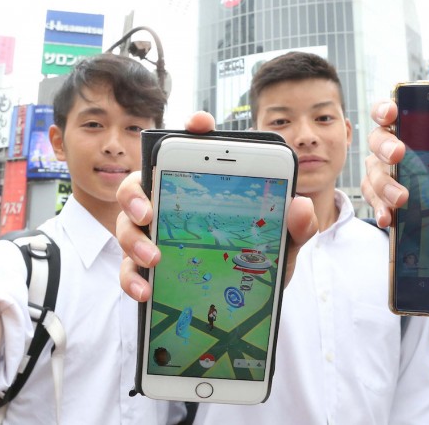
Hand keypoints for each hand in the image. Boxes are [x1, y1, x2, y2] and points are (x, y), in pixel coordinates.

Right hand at [116, 112, 318, 301]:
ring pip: (127, 226)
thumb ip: (295, 228)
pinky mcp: (144, 268)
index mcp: (201, 187)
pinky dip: (133, 278)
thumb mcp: (281, 247)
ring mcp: (152, 234)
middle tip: (150, 213)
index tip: (201, 124)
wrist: (246, 304)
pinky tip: (147, 290)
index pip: (193, 148)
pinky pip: (129, 269)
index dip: (194, 129)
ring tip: (154, 258)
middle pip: (138, 184)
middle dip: (137, 194)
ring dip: (135, 241)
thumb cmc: (258, 263)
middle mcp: (168, 203)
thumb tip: (300, 206)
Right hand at [361, 100, 428, 227]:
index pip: (390, 109)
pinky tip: (389, 219)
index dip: (386, 108)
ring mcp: (384, 170)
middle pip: (377, 139)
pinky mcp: (382, 195)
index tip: (392, 112)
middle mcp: (392, 145)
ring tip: (401, 199)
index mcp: (413, 125)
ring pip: (374, 173)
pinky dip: (380, 209)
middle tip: (399, 155)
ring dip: (385, 185)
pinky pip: (374, 200)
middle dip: (385, 146)